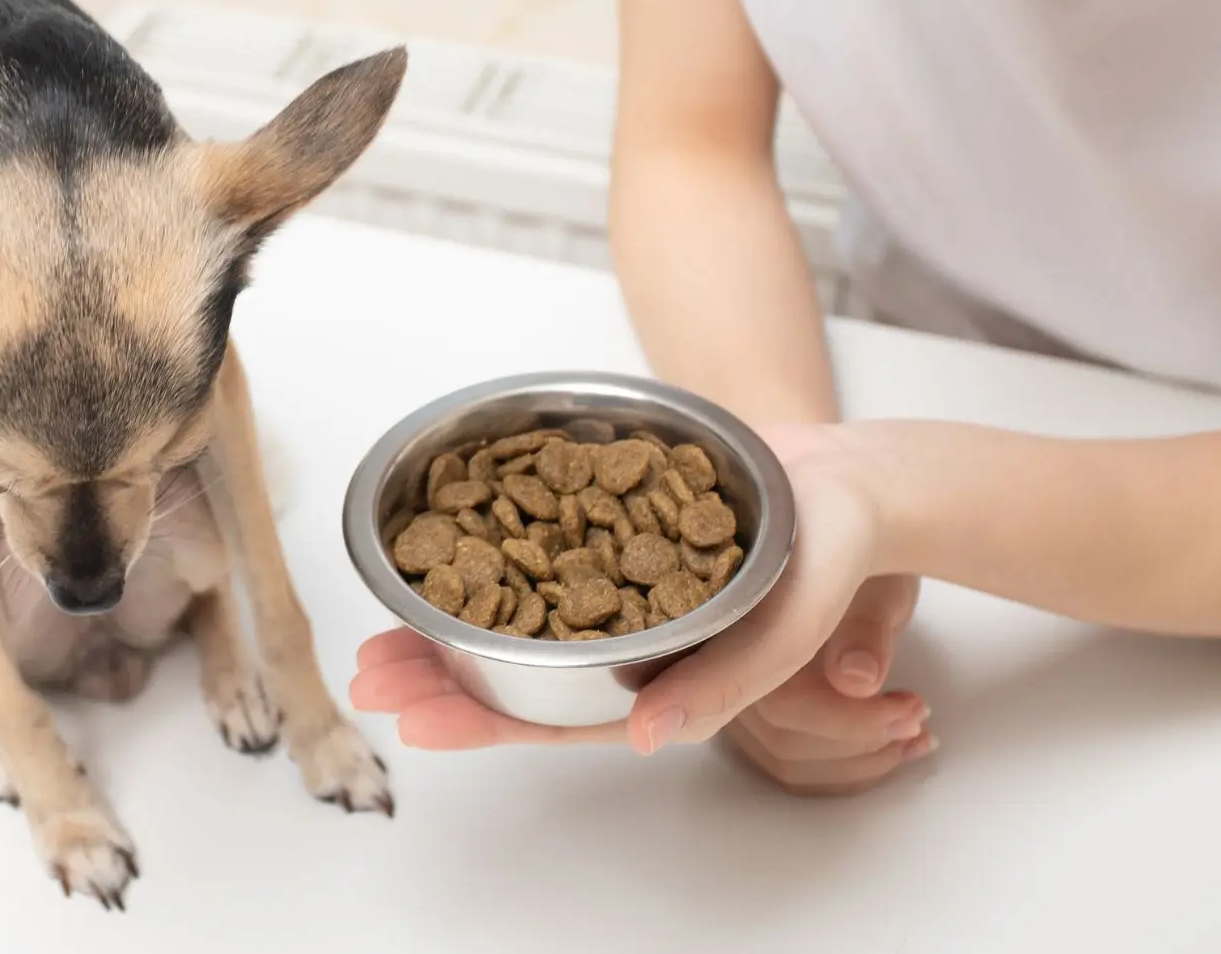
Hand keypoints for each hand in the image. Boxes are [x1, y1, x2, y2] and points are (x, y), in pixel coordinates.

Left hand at [349, 424, 933, 775]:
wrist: (850, 481)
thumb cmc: (830, 557)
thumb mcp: (786, 623)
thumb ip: (723, 684)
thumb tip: (644, 741)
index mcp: (665, 682)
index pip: (561, 717)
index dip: (487, 724)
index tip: (418, 726)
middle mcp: (632, 644)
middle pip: (521, 674)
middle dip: (442, 676)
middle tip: (370, 673)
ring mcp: (620, 590)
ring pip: (519, 619)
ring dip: (452, 625)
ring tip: (384, 626)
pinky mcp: (615, 535)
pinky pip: (543, 555)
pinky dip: (490, 556)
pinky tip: (443, 555)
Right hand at [719, 573, 932, 792]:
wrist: (843, 546)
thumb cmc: (858, 561)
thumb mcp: (877, 586)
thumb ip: (865, 631)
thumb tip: (855, 679)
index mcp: (747, 626)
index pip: (785, 703)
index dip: (849, 723)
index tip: (909, 715)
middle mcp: (725, 666)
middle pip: (785, 741)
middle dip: (863, 742)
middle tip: (919, 718)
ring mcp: (735, 696)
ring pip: (789, 760)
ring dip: (859, 762)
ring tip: (915, 735)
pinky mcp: (753, 715)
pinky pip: (791, 762)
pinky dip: (845, 767)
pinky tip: (893, 748)